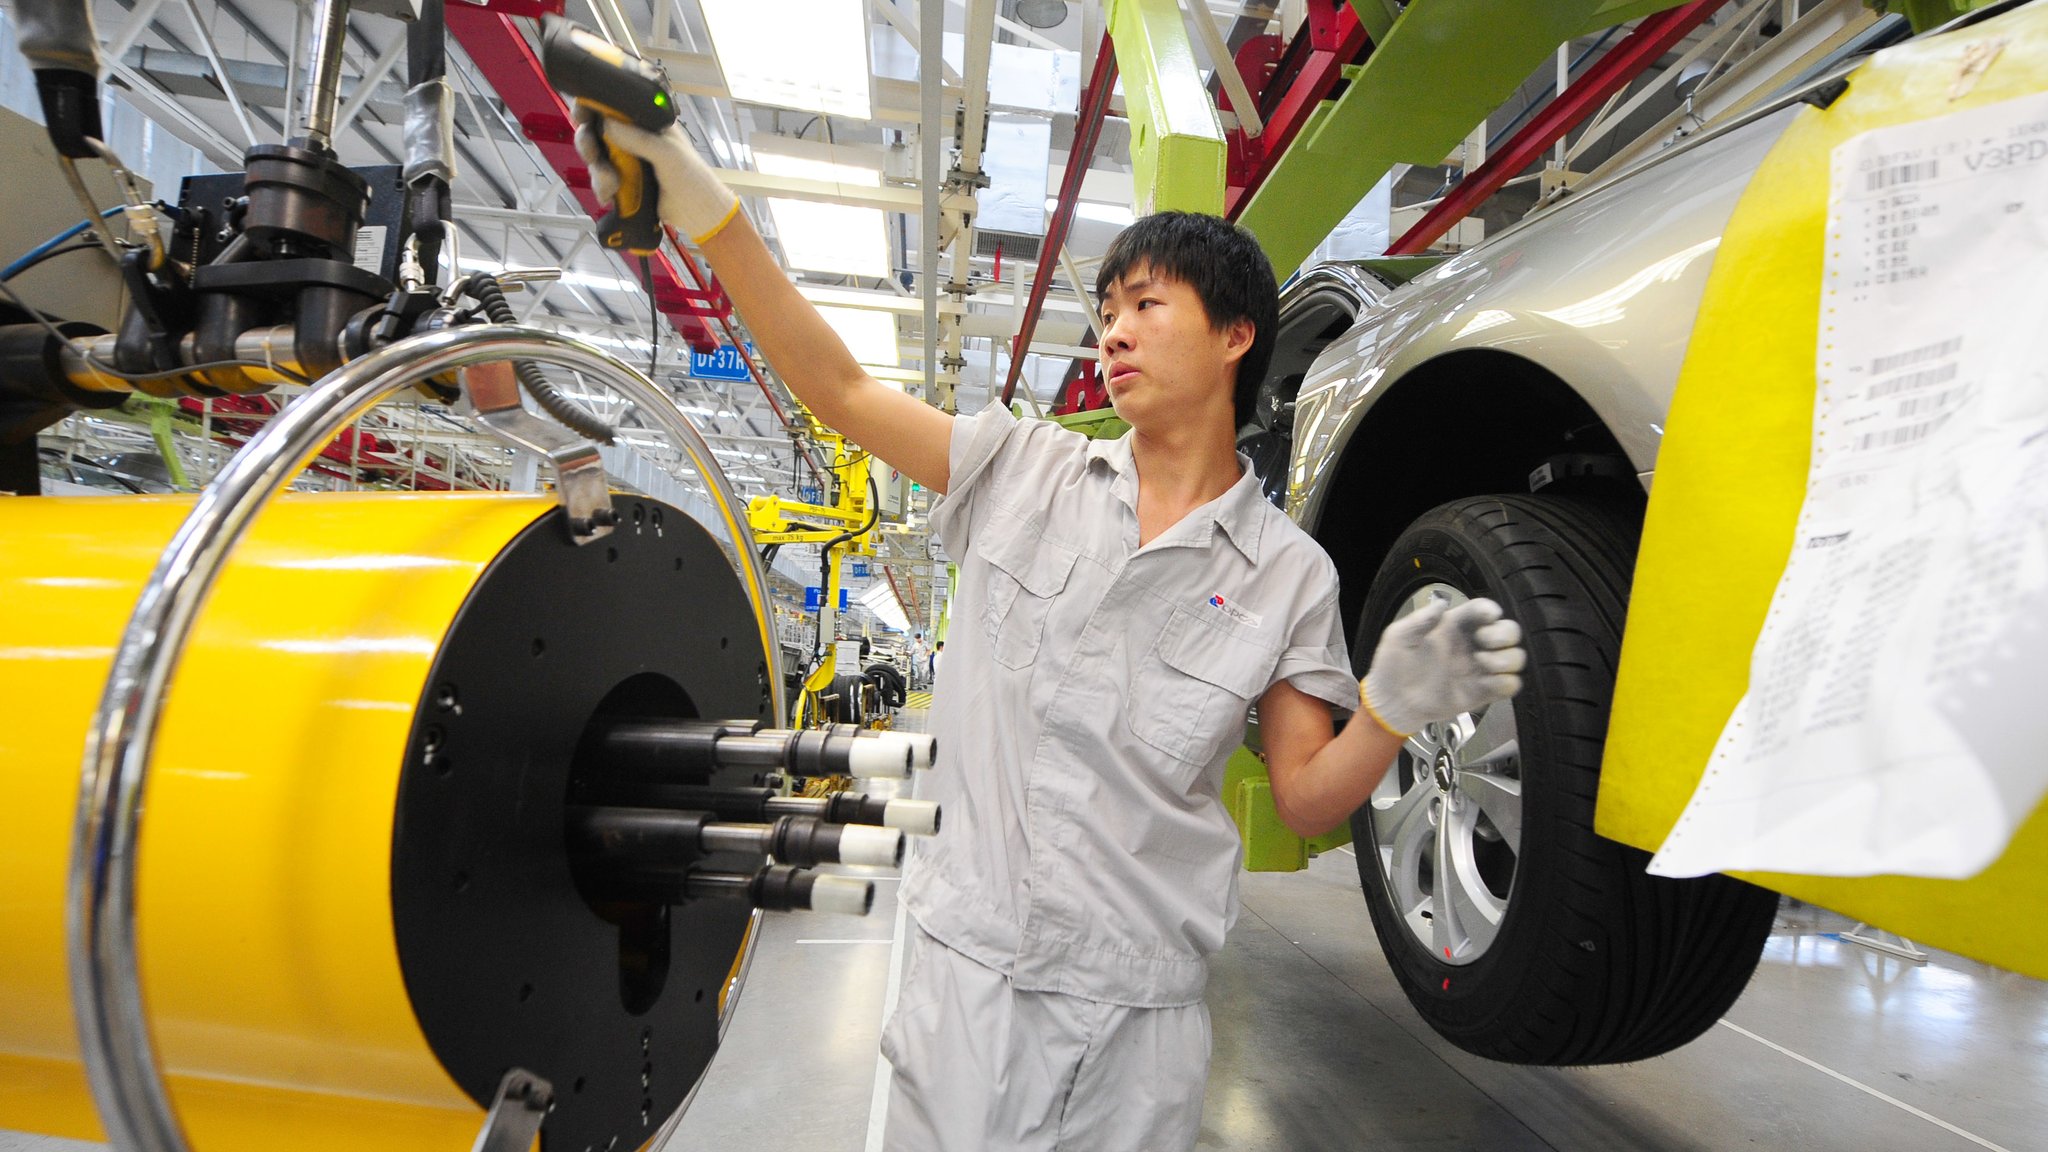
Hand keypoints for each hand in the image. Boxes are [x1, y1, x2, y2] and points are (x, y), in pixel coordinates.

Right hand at [572, 105, 740, 243]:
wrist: (696, 213)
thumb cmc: (691, 176)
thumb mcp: (667, 153)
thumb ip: (638, 138)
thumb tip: (606, 123)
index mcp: (645, 120)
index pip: (612, 105)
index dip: (592, 106)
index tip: (582, 115)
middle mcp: (632, 136)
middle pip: (595, 130)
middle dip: (588, 142)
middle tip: (593, 155)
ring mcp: (625, 158)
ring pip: (596, 157)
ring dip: (598, 171)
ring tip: (612, 184)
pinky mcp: (622, 180)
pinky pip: (601, 179)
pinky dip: (602, 187)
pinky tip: (611, 195)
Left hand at [1359, 597, 1525, 737]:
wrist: (1393, 701)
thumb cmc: (1393, 665)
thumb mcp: (1399, 637)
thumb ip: (1420, 620)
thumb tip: (1440, 604)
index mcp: (1455, 626)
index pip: (1483, 610)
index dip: (1490, 610)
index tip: (1489, 616)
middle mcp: (1473, 645)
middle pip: (1510, 631)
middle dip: (1505, 634)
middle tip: (1484, 642)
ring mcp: (1480, 669)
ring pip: (1516, 657)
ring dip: (1507, 658)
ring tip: (1483, 664)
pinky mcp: (1484, 692)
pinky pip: (1511, 685)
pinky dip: (1507, 683)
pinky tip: (1487, 683)